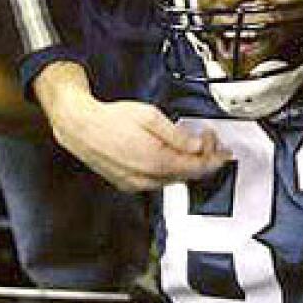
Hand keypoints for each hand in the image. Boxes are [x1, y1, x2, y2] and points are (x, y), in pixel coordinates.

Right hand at [38, 67, 230, 190]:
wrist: (81, 127)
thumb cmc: (110, 120)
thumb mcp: (150, 117)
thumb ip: (178, 134)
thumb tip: (198, 145)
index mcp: (157, 161)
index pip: (198, 167)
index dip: (214, 157)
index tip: (221, 148)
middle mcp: (148, 178)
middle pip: (187, 176)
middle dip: (203, 159)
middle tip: (208, 142)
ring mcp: (137, 184)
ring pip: (173, 180)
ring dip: (186, 165)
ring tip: (189, 145)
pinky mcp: (128, 184)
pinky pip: (157, 181)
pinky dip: (169, 170)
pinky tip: (168, 154)